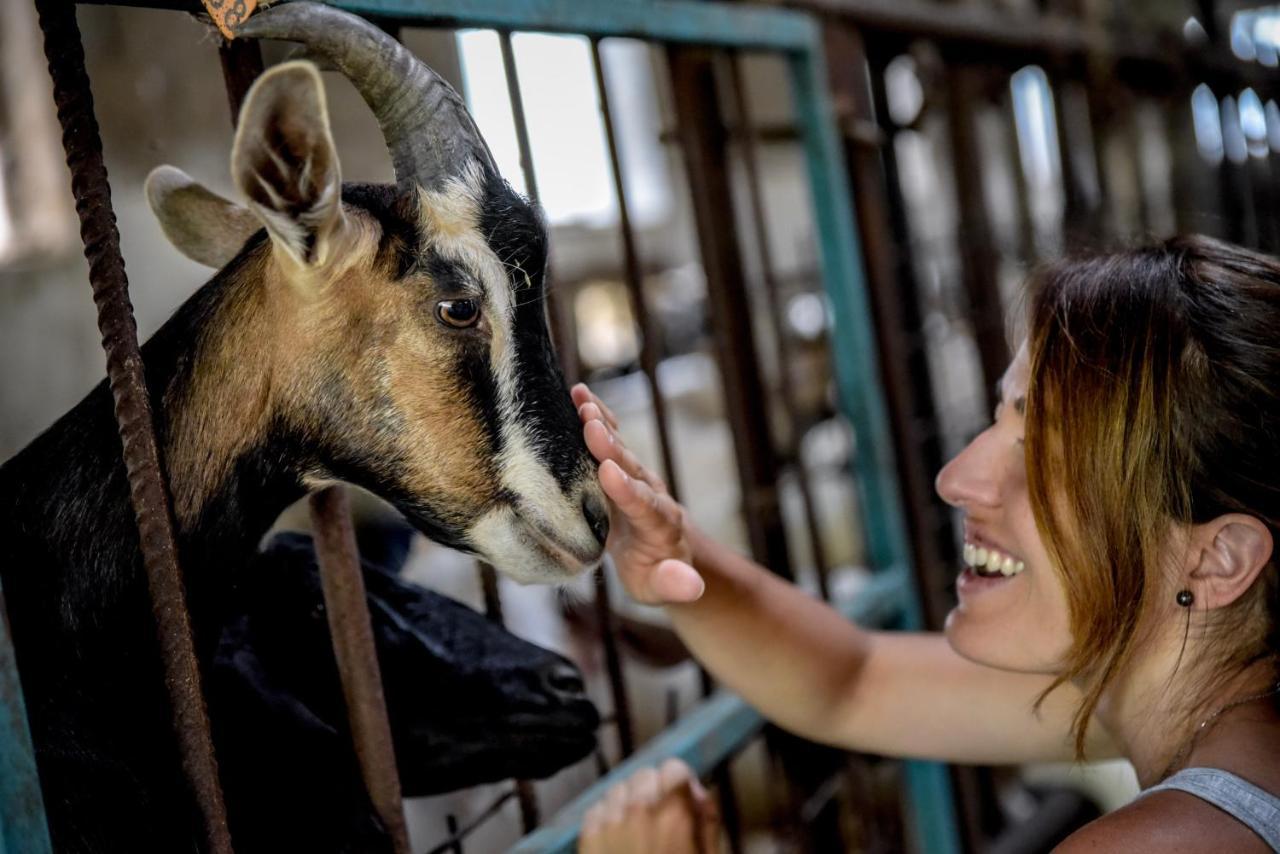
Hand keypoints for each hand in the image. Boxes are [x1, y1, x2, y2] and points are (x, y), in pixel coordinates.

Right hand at [572, 383, 703, 604]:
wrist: (664, 553)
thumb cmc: (657, 573)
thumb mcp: (663, 587)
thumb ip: (675, 584)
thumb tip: (690, 586)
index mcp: (658, 524)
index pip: (643, 505)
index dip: (626, 489)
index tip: (609, 472)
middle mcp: (648, 493)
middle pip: (629, 468)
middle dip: (609, 446)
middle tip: (590, 424)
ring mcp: (635, 476)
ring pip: (618, 447)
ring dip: (601, 423)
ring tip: (581, 401)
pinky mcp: (621, 468)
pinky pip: (609, 438)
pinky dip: (597, 417)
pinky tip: (578, 395)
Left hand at [579, 759, 720, 853]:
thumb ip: (708, 821)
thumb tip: (700, 793)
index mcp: (674, 817)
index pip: (674, 767)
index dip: (680, 780)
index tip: (681, 794)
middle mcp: (640, 813)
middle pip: (645, 773)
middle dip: (655, 789)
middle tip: (660, 814)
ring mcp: (610, 825)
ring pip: (618, 788)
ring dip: (628, 801)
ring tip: (636, 827)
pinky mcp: (588, 840)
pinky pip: (595, 809)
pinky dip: (606, 817)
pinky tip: (616, 837)